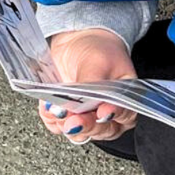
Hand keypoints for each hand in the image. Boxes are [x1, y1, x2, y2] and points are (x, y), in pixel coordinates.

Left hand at [42, 28, 137, 144]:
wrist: (76, 41)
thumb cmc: (98, 49)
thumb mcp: (98, 62)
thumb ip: (92, 83)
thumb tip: (86, 101)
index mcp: (125, 101)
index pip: (123, 114)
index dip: (112, 114)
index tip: (102, 111)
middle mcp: (108, 114)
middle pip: (100, 130)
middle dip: (85, 125)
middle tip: (73, 119)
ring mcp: (87, 117)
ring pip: (78, 133)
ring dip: (66, 124)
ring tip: (57, 110)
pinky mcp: (67, 116)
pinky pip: (58, 126)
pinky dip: (51, 119)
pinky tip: (49, 107)